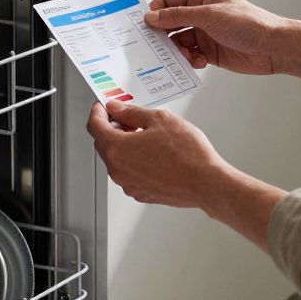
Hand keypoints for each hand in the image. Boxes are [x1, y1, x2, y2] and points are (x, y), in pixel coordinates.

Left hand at [86, 100, 286, 251]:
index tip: (104, 106)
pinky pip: (129, 172)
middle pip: (103, 143)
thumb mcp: (159, 119)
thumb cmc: (187, 153)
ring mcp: (128, 184)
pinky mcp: (141, 193)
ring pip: (116, 159)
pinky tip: (153, 152)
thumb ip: (131, 112)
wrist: (205, 182)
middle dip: (112, 127)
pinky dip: (134, 160)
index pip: (94, 126)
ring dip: (124, 144)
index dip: (98, 112)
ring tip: (146, 134)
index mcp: (117, 148)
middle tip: (128, 117)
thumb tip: (117, 109)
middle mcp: (118, 170)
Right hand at [145, 0, 291, 75]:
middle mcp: (200, 14)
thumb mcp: (209, 16)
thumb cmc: (247, 23)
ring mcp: (204, 34)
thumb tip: (151, 16)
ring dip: (178, 52)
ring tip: (187, 56)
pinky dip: (190, 61)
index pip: (167, 1)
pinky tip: (199, 62)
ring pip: (178, 43)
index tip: (143, 27)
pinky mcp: (209, 52)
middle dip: (162, 36)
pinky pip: (189, 56)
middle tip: (155, 48)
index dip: (154, 12)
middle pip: (169, 24)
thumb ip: (178, 16)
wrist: (272, 47)